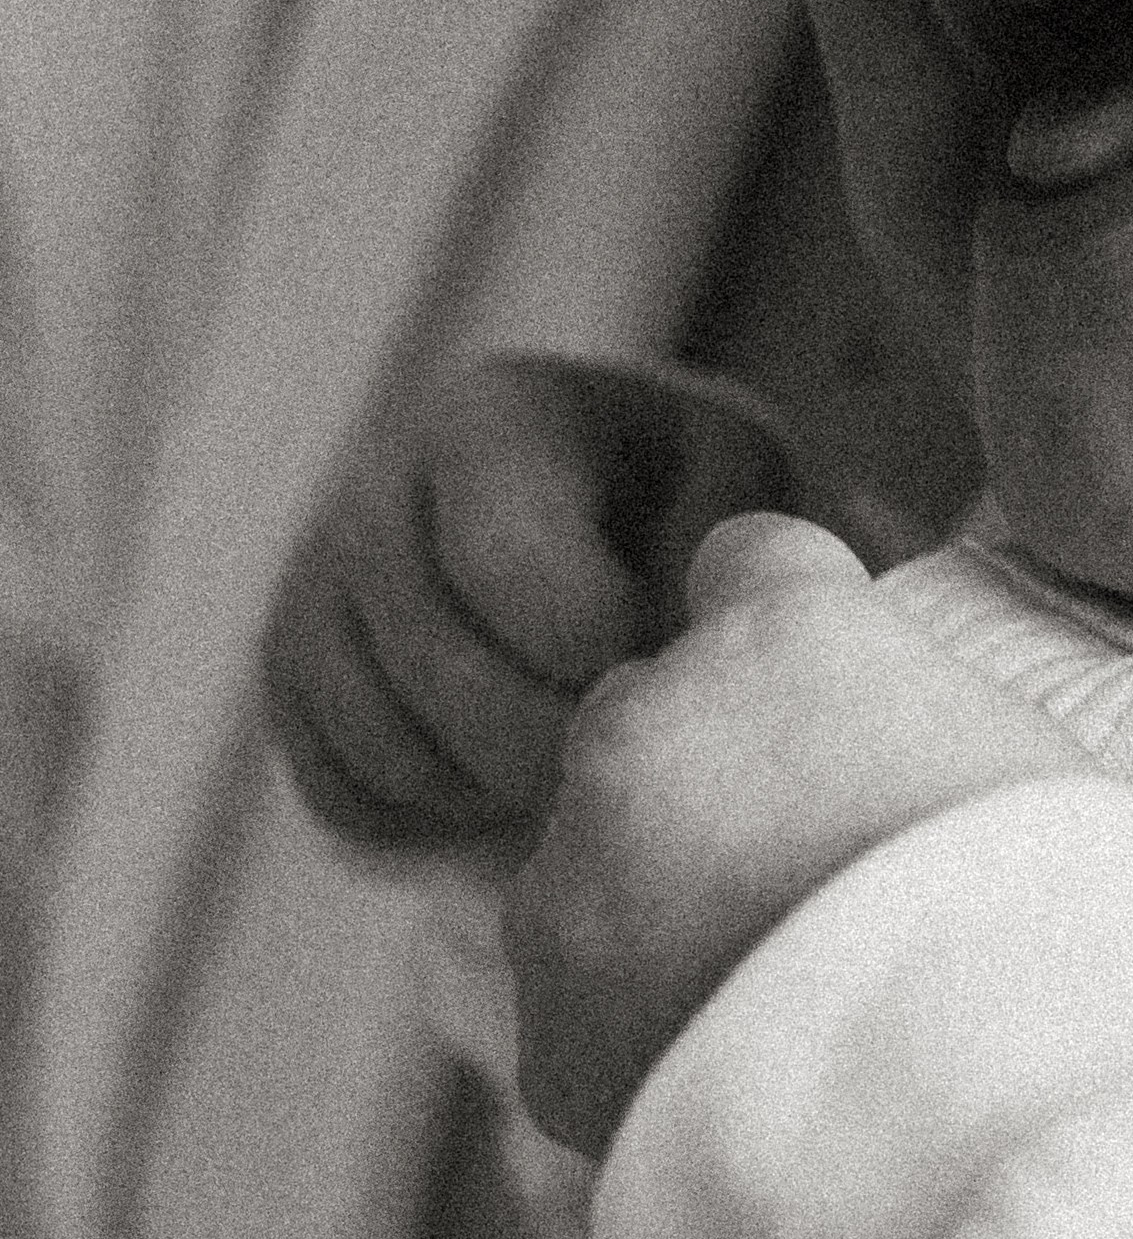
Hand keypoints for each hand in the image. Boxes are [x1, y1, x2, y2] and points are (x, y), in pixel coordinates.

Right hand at [261, 355, 802, 852]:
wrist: (609, 511)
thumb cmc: (687, 496)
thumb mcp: (735, 479)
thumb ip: (719, 545)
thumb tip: (669, 650)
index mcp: (489, 415)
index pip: (507, 563)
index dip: (600, 646)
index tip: (659, 659)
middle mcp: (377, 487)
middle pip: (441, 676)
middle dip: (556, 742)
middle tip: (631, 747)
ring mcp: (315, 585)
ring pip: (387, 751)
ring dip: (498, 790)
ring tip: (580, 756)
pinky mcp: (290, 679)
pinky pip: (348, 800)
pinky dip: (436, 823)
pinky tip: (510, 780)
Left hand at [505, 511, 1089, 1156]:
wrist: (978, 1119)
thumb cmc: (1041, 916)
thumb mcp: (1001, 741)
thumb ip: (890, 700)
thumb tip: (857, 730)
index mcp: (777, 629)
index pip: (741, 558)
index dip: (783, 634)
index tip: (818, 695)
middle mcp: (647, 721)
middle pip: (644, 712)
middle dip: (698, 773)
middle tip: (798, 872)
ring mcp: (575, 876)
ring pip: (590, 861)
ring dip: (650, 902)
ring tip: (775, 991)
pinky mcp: (546, 1026)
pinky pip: (575, 1006)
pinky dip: (633, 1031)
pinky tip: (739, 1068)